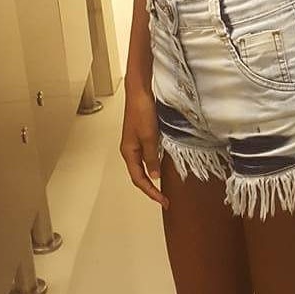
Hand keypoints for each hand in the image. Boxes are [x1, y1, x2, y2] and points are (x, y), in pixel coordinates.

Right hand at [120, 86, 168, 208]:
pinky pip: (147, 155)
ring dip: (153, 176)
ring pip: (143, 165)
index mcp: (129, 152)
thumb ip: (151, 157)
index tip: (163, 201)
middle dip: (151, 188)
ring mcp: (135, 142)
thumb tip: (154, 176)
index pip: (139, 179)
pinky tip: (162, 164)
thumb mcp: (149, 137)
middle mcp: (130, 150)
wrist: (139, 92)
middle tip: (165, 198)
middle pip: (139, 174)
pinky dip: (154, 163)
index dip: (151, 192)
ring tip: (164, 187)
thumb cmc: (141, 112)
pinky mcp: (142, 135)